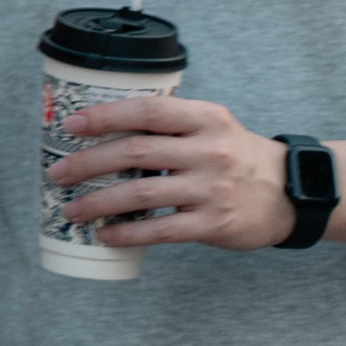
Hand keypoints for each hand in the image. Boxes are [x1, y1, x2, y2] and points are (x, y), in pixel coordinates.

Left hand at [48, 97, 297, 251]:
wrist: (288, 192)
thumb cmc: (238, 157)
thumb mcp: (215, 128)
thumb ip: (172, 126)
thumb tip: (107, 130)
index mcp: (207, 118)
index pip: (149, 111)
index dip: (106, 116)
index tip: (72, 125)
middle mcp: (210, 149)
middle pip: (136, 152)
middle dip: (88, 162)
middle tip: (58, 173)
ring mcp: (212, 187)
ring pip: (141, 194)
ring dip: (98, 202)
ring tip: (71, 209)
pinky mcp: (213, 222)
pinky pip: (160, 231)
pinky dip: (127, 234)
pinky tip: (105, 234)